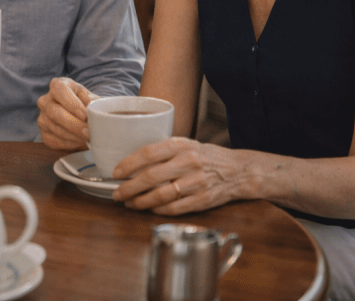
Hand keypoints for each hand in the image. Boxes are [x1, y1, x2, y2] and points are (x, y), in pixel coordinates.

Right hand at [37, 78, 98, 150]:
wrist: (80, 117)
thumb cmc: (85, 103)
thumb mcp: (90, 97)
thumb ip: (92, 101)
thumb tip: (93, 109)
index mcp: (57, 85)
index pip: (59, 90)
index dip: (71, 102)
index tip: (84, 114)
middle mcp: (45, 101)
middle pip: (55, 112)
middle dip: (74, 124)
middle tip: (89, 131)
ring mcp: (43, 118)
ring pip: (56, 129)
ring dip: (75, 136)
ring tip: (89, 138)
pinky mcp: (44, 134)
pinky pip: (56, 141)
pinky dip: (71, 144)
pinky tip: (81, 142)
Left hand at [111, 137, 245, 214]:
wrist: (238, 171)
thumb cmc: (206, 157)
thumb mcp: (186, 145)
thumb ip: (163, 151)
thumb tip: (132, 161)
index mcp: (181, 146)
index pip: (148, 153)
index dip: (128, 164)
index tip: (116, 173)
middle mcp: (188, 163)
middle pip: (150, 177)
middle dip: (128, 188)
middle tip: (117, 193)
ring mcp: (196, 182)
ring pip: (160, 195)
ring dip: (140, 202)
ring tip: (130, 203)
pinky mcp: (202, 200)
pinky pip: (174, 208)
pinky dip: (158, 210)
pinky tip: (149, 209)